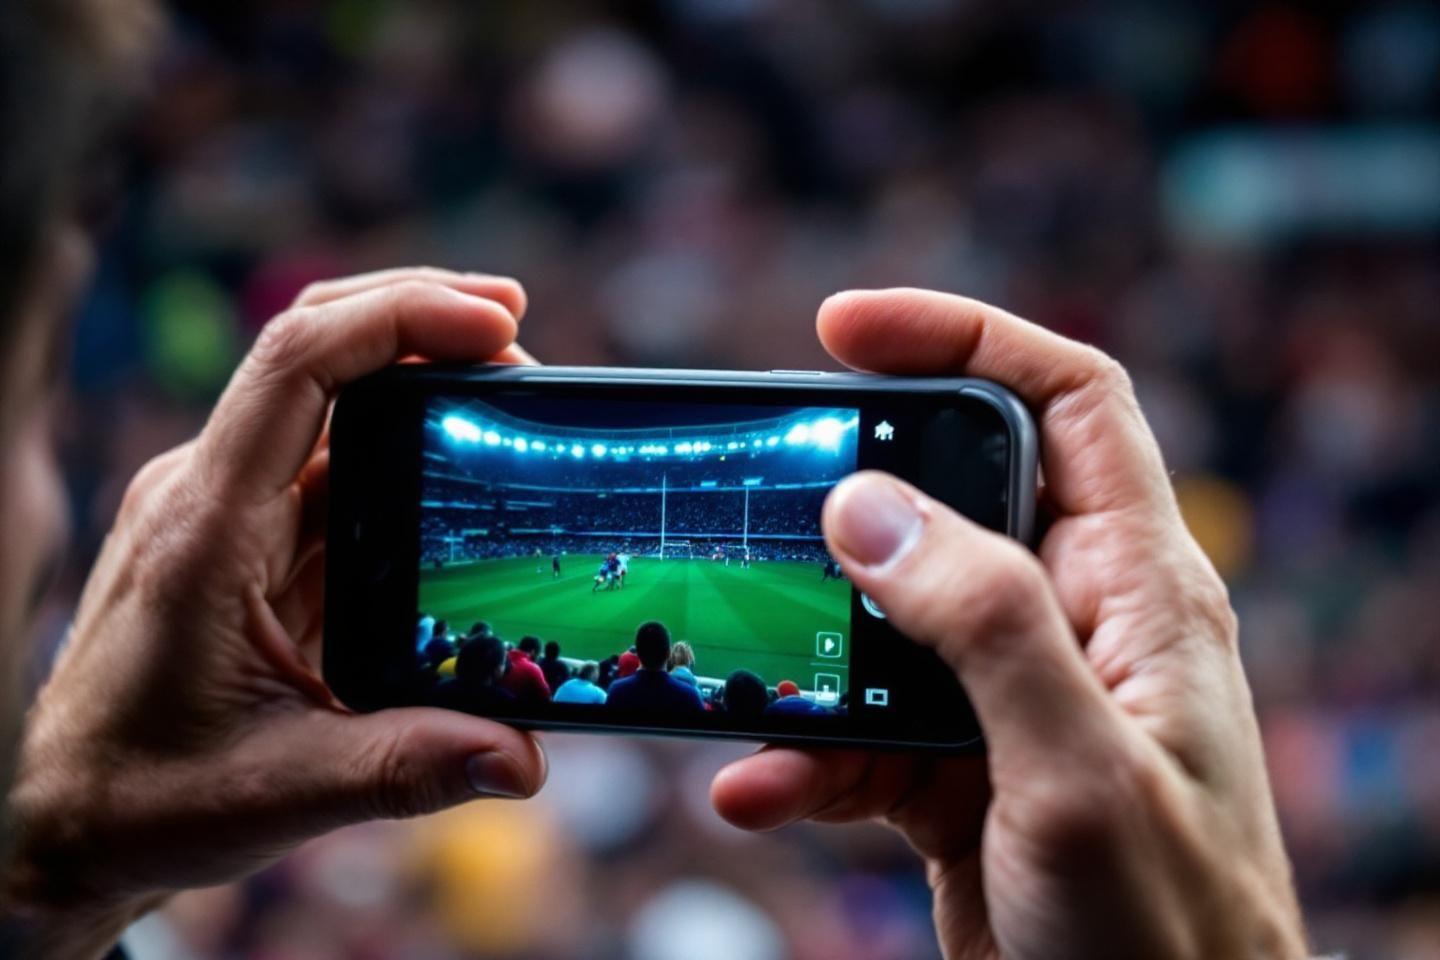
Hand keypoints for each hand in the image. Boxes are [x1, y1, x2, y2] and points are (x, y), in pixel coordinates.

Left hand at [2, 269, 547, 957]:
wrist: (57, 817)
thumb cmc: (142, 799)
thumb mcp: (280, 791)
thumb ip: (405, 767)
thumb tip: (524, 759)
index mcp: (207, 529)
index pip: (296, 364)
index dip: (399, 316)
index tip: (494, 321)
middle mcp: (209, 494)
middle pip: (317, 348)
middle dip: (422, 318)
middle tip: (519, 335)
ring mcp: (224, 509)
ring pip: (328, 401)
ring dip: (418, 380)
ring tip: (510, 395)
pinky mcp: (243, 538)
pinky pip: (329, 464)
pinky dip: (402, 446)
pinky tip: (460, 470)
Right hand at [711, 290, 1308, 959]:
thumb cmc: (1166, 938)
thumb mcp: (1078, 772)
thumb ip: (983, 626)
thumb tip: (866, 506)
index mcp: (1137, 592)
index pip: (1068, 403)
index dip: (968, 337)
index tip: (845, 329)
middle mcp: (1074, 625)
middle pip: (948, 501)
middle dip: (848, 502)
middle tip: (757, 509)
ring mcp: (1010, 700)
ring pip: (884, 624)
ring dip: (805, 655)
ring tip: (744, 690)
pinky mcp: (959, 772)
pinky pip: (862, 731)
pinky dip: (803, 753)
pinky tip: (757, 786)